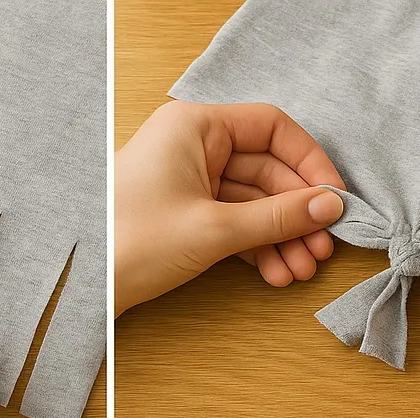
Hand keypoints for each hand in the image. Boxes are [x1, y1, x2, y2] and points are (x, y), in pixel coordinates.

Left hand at [114, 100, 344, 315]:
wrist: (86, 288)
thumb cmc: (133, 244)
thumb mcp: (215, 229)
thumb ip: (276, 217)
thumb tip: (328, 206)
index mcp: (196, 127)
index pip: (271, 128)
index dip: (309, 163)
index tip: (333, 200)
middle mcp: (193, 148)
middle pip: (266, 171)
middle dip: (296, 214)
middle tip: (322, 249)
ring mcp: (189, 183)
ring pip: (252, 203)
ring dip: (280, 237)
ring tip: (301, 270)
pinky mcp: (185, 217)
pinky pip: (233, 224)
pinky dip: (256, 248)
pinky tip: (277, 274)